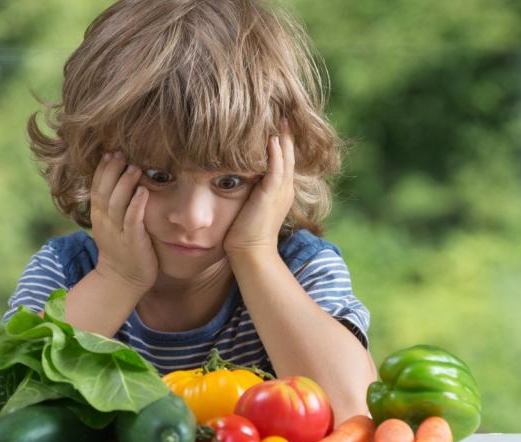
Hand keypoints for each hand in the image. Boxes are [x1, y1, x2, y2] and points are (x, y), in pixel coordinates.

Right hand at [90, 150, 158, 292]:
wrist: (122, 280)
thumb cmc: (122, 250)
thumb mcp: (112, 225)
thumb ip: (115, 205)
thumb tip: (123, 181)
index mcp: (99, 217)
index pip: (97, 188)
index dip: (102, 170)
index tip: (109, 152)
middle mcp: (105, 222)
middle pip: (104, 191)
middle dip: (111, 171)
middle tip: (120, 153)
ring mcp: (118, 232)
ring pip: (117, 204)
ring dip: (125, 184)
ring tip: (134, 167)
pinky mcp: (133, 242)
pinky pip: (133, 220)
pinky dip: (137, 205)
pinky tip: (143, 191)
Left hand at [223, 119, 294, 258]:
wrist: (250, 253)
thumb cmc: (243, 232)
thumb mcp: (248, 204)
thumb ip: (247, 187)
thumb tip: (232, 173)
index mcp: (280, 189)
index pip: (283, 156)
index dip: (280, 137)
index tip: (274, 118)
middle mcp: (284, 187)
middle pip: (288, 151)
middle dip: (285, 130)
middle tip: (281, 107)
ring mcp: (281, 190)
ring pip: (285, 155)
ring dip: (282, 135)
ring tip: (279, 114)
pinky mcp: (272, 195)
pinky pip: (277, 168)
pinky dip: (276, 152)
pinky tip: (272, 137)